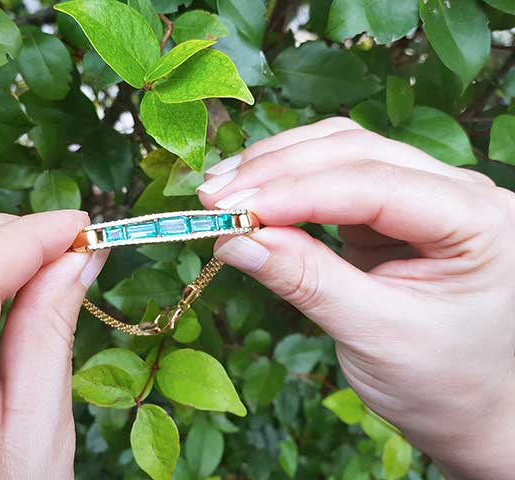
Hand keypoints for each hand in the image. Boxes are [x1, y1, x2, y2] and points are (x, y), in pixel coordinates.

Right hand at [197, 118, 514, 478]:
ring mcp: (423, 193)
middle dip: (278, 171)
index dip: (296, 192)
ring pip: (340, 151)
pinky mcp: (389, 207)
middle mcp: (457, 192)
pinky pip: (333, 175)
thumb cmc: (437, 382)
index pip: (374, 185)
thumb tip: (236, 240)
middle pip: (355, 152)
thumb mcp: (373, 335)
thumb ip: (307, 280)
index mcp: (478, 222)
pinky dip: (286, 182)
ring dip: (276, 166)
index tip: (232, 210)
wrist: (462, 407)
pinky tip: (250, 194)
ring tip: (221, 189)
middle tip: (214, 198)